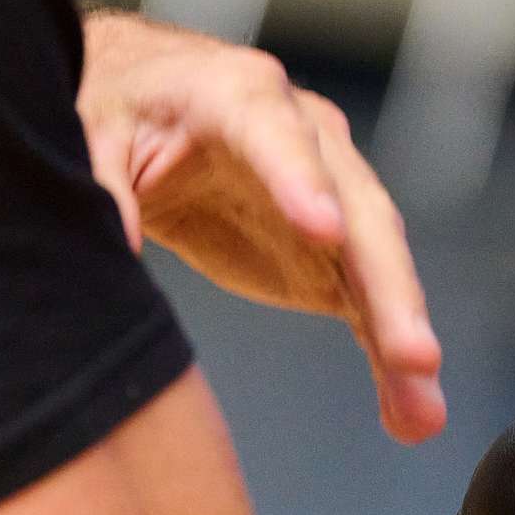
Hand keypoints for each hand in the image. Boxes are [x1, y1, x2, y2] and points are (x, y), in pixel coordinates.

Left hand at [77, 10, 446, 443]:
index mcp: (240, 98)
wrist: (154, 103)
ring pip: (380, 270)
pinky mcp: (332, 257)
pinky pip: (370, 311)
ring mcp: (333, 200)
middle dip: (389, 287)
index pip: (278, 139)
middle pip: (360, 216)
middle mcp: (309, 142)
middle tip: (412, 354)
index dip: (303, 183)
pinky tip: (411, 416)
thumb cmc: (125, 105)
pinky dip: (390, 363)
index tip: (325, 234)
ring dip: (404, 340)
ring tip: (422, 413)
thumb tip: (114, 241)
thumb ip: (102, 181)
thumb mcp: (92, 129)